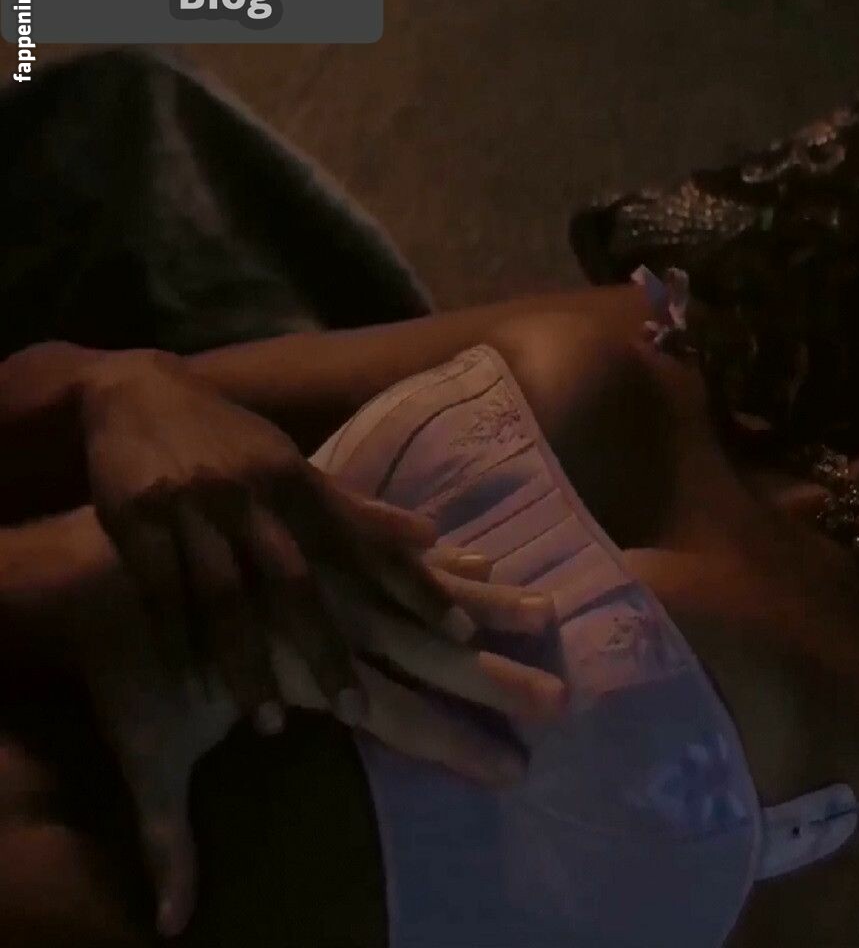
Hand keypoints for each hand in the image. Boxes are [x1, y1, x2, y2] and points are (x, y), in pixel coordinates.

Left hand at [63, 529, 566, 938]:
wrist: (89, 560)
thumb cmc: (123, 665)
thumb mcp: (148, 752)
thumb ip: (170, 838)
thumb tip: (170, 925)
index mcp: (312, 675)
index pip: (402, 720)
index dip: (461, 747)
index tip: (518, 768)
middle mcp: (337, 621)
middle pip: (437, 655)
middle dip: (501, 680)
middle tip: (562, 697)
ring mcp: (332, 571)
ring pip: (430, 591)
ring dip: (491, 607)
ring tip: (548, 614)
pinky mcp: (316, 532)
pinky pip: (391, 542)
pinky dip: (435, 554)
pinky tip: (480, 558)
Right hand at [77, 349, 475, 732]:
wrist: (137, 392)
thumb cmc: (232, 440)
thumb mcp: (299, 468)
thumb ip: (360, 512)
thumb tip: (435, 536)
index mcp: (304, 486)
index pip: (371, 547)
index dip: (419, 590)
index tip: (466, 635)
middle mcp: (258, 498)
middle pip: (298, 583)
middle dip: (328, 648)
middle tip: (358, 710)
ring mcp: (197, 509)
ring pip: (228, 598)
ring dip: (249, 663)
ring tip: (270, 721)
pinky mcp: (139, 521)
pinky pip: (164, 594)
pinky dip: (181, 643)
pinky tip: (197, 691)